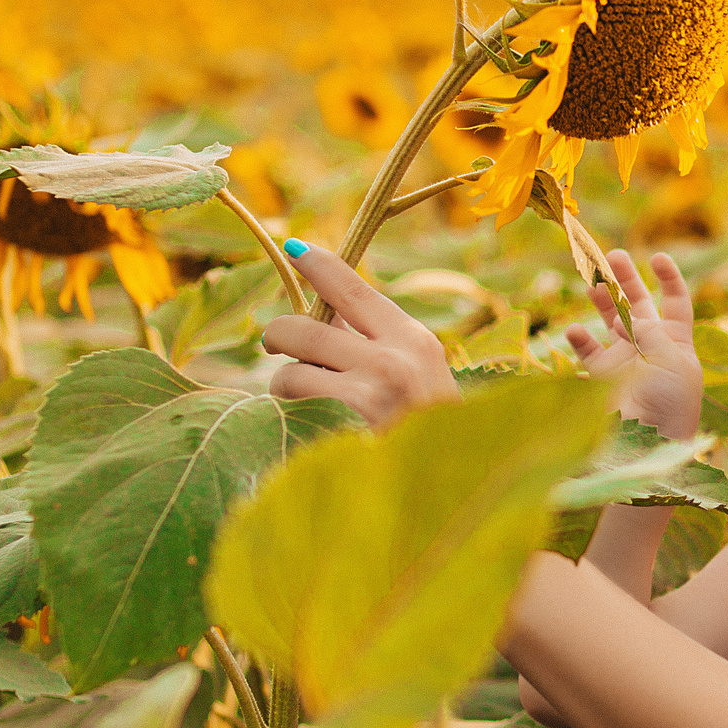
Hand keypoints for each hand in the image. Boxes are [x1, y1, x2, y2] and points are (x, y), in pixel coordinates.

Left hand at [261, 241, 458, 428]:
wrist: (454, 480)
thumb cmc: (430, 436)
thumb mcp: (418, 382)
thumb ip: (379, 350)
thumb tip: (322, 322)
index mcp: (415, 339)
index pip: (357, 288)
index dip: (321, 265)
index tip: (294, 248)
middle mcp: (399, 350)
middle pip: (315, 318)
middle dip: (282, 330)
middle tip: (273, 343)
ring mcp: (380, 377)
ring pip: (300, 351)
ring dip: (284, 370)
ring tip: (288, 386)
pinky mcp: (362, 406)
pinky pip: (299, 386)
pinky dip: (288, 393)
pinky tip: (293, 404)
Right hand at [564, 249, 702, 440]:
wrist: (647, 444)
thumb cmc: (669, 403)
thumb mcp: (671, 359)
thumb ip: (649, 330)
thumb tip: (627, 318)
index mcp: (676, 343)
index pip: (675, 303)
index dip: (668, 278)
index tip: (657, 256)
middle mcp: (650, 348)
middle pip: (637, 304)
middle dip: (626, 279)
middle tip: (611, 255)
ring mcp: (625, 361)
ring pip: (610, 320)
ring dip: (602, 300)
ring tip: (592, 282)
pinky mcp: (602, 376)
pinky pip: (587, 349)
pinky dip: (579, 338)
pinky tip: (577, 330)